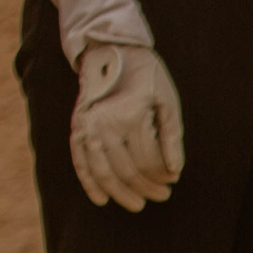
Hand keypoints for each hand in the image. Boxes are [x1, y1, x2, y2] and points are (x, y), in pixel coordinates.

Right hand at [70, 39, 183, 211]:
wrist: (109, 49)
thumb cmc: (145, 75)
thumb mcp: (168, 100)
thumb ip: (172, 136)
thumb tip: (175, 171)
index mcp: (130, 116)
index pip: (147, 161)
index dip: (163, 176)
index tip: (173, 181)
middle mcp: (104, 123)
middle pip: (126, 170)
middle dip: (146, 188)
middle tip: (162, 196)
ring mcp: (87, 125)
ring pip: (103, 170)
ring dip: (120, 191)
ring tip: (137, 203)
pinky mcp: (76, 125)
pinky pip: (79, 159)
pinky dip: (88, 181)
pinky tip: (100, 198)